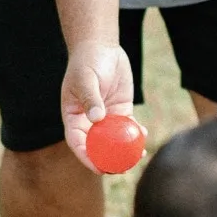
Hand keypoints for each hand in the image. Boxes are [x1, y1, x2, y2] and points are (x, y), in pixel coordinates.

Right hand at [61, 41, 141, 170]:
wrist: (101, 48)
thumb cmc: (87, 63)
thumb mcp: (85, 79)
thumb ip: (90, 99)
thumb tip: (96, 120)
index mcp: (73, 118)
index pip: (78, 143)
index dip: (87, 158)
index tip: (99, 168)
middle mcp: (88, 122)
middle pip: (98, 147)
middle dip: (109, 160)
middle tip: (122, 169)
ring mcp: (105, 118)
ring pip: (114, 140)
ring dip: (125, 150)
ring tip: (137, 156)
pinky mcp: (120, 110)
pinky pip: (127, 127)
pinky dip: (135, 133)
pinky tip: (143, 135)